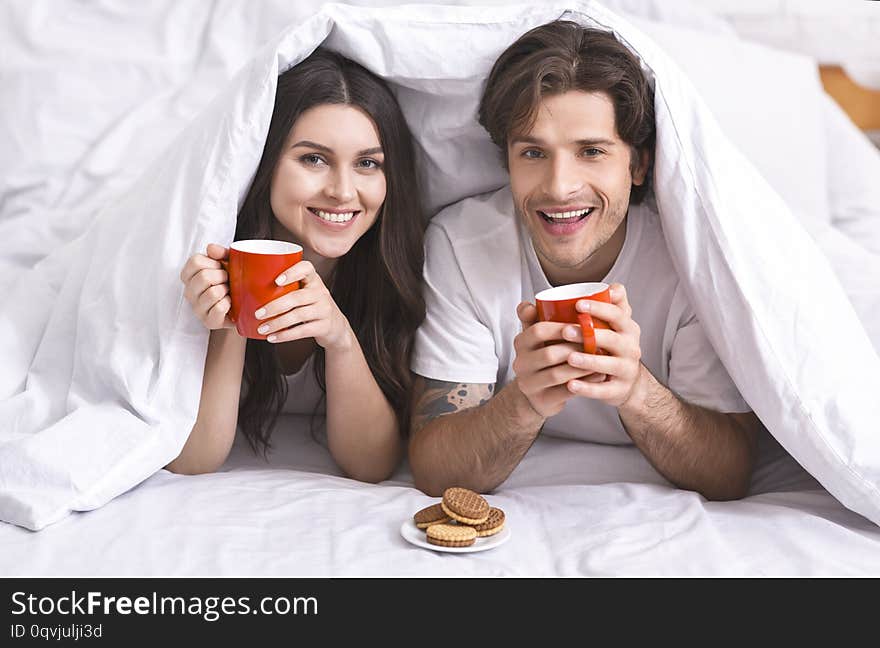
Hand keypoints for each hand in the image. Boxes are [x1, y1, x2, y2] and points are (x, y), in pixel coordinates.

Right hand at [180, 243, 234, 330]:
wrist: (244, 307)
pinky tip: (230, 304)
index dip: (213, 262)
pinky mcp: (208, 321)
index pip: (195, 262)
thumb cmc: (232, 283)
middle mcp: (189, 292)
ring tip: (229, 292)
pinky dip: (229, 304)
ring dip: (227, 290)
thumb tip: (210, 248)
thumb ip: (221, 253)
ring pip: (212, 293)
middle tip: (228, 281)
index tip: (220, 268)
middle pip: (204, 276)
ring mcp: (197, 308)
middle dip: (222, 276)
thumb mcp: (228, 264)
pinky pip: (218, 308)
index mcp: (190, 276)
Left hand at [253, 260, 352, 349]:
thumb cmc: (311, 307)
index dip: (292, 272)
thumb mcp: (306, 293)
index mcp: (314, 280)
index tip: (276, 281)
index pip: (307, 268)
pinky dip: (285, 335)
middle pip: (297, 297)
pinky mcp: (324, 326)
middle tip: (257, 313)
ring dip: (277, 323)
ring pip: (298, 315)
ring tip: (262, 329)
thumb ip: (288, 289)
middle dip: (274, 306)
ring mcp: (324, 309)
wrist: (336, 327)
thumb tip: (248, 289)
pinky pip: (302, 331)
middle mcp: (321, 292)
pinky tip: (273, 338)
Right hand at [511, 302, 604, 417]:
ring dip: (582, 366)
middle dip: (575, 347)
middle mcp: (520, 363)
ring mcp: (529, 383)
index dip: (560, 326)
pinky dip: (584, 384)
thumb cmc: (545, 355)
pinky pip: (565, 392)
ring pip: (558, 374)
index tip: (583, 322)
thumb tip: (548, 296)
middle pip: (549, 353)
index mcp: (521, 342)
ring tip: (601, 359)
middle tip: (598, 342)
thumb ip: (541, 313)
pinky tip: (599, 376)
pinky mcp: (541, 400)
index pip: (537, 330)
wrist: (538, 391)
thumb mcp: (540, 334)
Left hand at [561, 283, 642, 407]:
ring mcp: (626, 370)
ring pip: (608, 365)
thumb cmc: (615, 348)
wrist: (628, 383)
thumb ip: (614, 304)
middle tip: (565, 330)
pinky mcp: (619, 390)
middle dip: (589, 334)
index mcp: (628, 329)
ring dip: (588, 361)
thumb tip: (611, 287)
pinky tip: (570, 385)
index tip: (577, 304)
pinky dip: (587, 389)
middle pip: (612, 339)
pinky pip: (603, 390)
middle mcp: (631, 348)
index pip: (616, 315)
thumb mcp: (617, 325)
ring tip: (569, 358)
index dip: (598, 309)